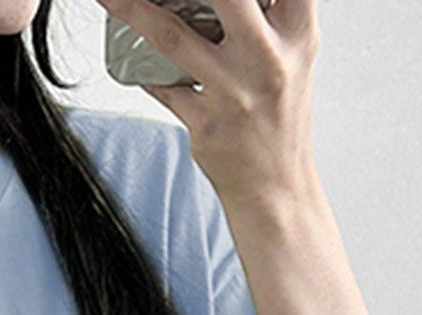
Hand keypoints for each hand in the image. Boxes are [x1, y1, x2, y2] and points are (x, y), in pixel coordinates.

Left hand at [94, 0, 321, 210]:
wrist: (277, 189)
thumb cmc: (279, 115)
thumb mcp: (292, 52)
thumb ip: (269, 10)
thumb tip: (220, 0)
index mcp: (298, 31)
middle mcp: (269, 58)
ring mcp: (236, 92)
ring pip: (173, 36)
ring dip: (133, 7)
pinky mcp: (207, 125)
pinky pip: (162, 86)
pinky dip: (141, 66)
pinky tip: (123, 50)